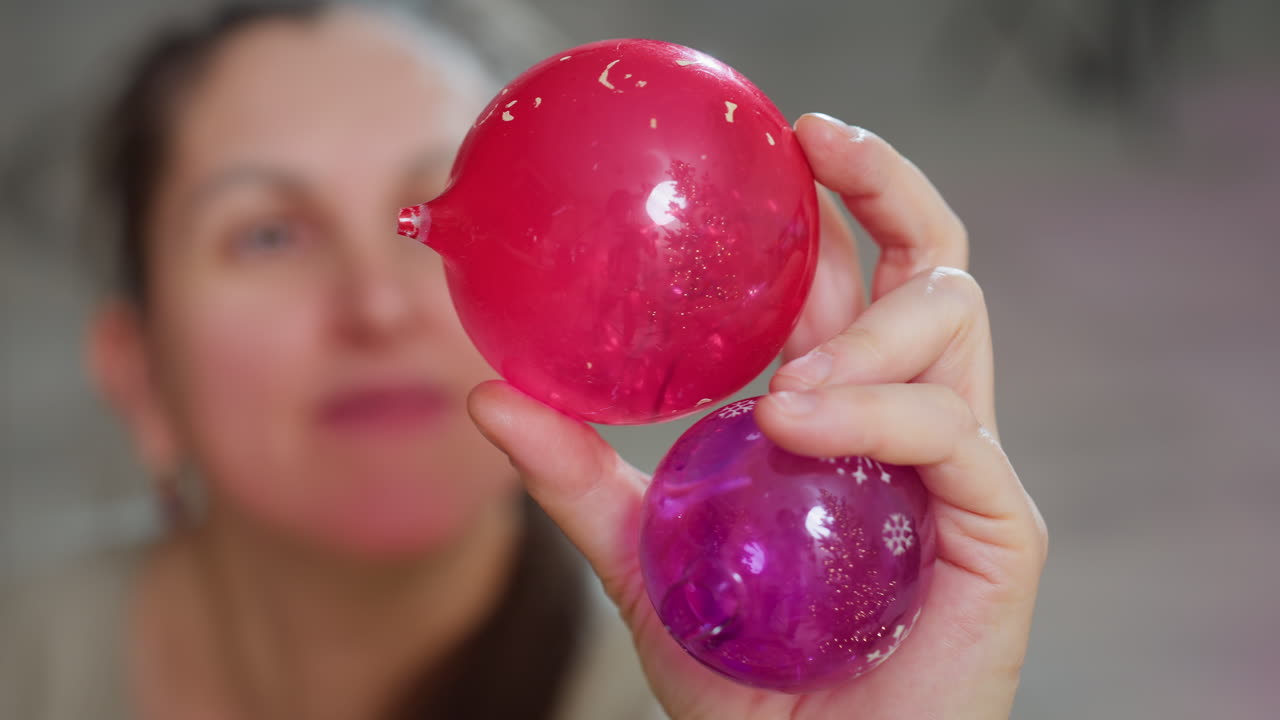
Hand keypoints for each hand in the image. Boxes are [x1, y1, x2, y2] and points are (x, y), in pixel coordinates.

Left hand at [469, 113, 1047, 719]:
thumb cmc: (742, 668)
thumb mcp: (642, 558)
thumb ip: (579, 478)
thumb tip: (490, 394)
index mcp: (842, 408)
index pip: (857, 278)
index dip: (834, 200)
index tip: (782, 142)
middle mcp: (908, 419)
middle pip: (932, 265)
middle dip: (888, 187)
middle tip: (819, 142)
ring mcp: (958, 466)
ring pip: (953, 324)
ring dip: (867, 328)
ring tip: (784, 383)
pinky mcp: (999, 526)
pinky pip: (955, 430)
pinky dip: (880, 412)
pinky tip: (803, 422)